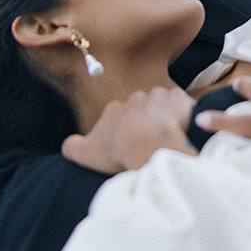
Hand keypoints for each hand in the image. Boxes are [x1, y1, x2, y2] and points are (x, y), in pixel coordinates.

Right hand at [62, 86, 196, 173]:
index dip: (124, 131)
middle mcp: (135, 98)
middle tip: (148, 142)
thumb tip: (67, 145)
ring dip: (164, 117)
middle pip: (141, 109)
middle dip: (145, 122)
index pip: (119, 116)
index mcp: (114, 109)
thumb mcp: (85, 153)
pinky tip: (181, 128)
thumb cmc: (117, 150)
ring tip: (165, 137)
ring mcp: (157, 97)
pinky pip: (182, 104)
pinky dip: (182, 113)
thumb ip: (72, 147)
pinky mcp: (178, 101)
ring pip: (161, 105)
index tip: (128, 145)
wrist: (146, 144)